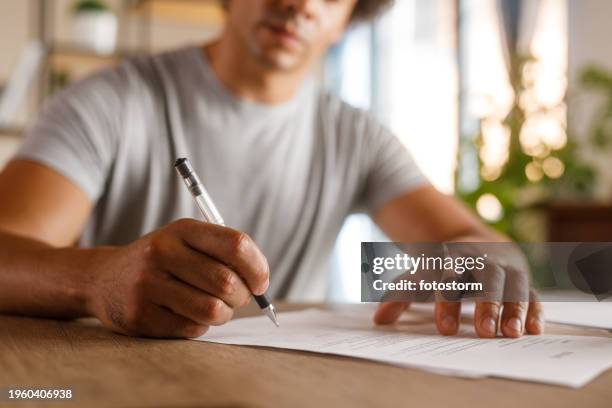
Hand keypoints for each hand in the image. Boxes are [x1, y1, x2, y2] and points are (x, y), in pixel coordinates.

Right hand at [86, 219, 268, 337]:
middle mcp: (162, 252)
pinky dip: (200, 326)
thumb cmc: (162, 262)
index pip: (236, 244)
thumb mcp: (187, 242)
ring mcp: (148, 285)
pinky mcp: (140, 316)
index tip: (260, 282)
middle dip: (242, 296)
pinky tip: (187, 315)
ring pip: (212, 310)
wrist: (103, 279)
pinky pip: (192, 329)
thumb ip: (224, 254)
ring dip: (224, 314)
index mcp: (182, 229)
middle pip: (227, 282)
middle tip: (238, 298)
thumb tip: (261, 283)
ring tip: (215, 308)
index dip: (258, 268)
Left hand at [372, 245, 544, 337]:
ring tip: (511, 334)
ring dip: (514, 307)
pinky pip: (533, 292)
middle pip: (485, 277)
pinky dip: (535, 309)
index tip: (445, 329)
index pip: (448, 276)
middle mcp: (480, 260)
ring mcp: (504, 268)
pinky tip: (534, 330)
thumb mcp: (420, 276)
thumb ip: (401, 295)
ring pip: (513, 283)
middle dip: (485, 303)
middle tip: (483, 331)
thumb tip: (379, 319)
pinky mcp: (522, 279)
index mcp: (451, 258)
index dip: (446, 301)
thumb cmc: (442, 269)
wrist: (475, 243)